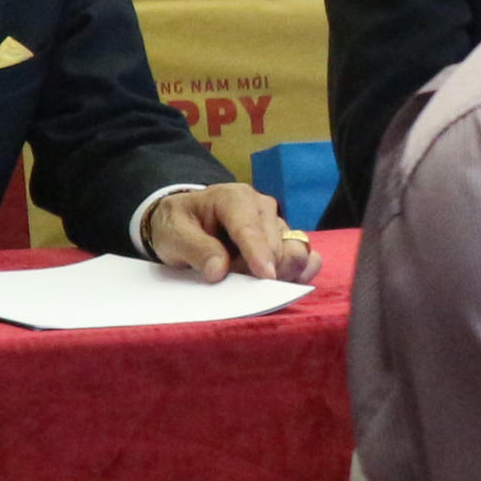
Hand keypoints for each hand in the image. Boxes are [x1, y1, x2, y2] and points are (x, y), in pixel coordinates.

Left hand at [141, 184, 322, 284]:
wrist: (187, 221)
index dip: (259, 253)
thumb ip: (196, 250)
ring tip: (250, 281)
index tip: (266, 276)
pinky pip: (308, 258)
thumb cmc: (179, 225)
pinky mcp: (287, 241)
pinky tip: (281, 282)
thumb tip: (219, 271)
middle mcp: (263, 207)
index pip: (250, 228)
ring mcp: (278, 223)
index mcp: (234, 198)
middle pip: (276, 245)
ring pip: (295, 253)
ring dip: (279, 274)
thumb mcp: (173, 234)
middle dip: (258, 272)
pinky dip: (298, 273)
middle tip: (230, 282)